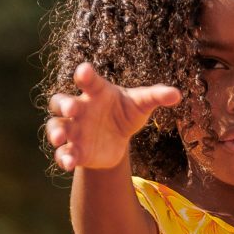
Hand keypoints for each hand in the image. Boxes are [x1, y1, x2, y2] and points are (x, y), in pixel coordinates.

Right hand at [46, 62, 181, 172]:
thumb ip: (156, 96)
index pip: (88, 81)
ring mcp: (74, 129)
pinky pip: (63, 152)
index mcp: (95, 92)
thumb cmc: (126, 113)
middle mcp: (80, 108)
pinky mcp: (75, 149)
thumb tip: (177, 94)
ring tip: (60, 138)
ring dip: (55, 132)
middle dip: (64, 104)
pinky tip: (68, 163)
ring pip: (56, 126)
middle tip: (71, 109)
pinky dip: (63, 157)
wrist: (117, 138)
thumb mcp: (141, 104)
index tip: (85, 71)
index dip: (84, 74)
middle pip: (61, 102)